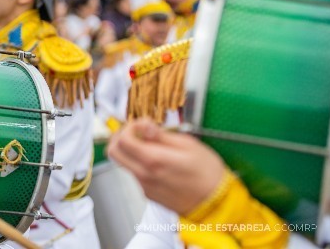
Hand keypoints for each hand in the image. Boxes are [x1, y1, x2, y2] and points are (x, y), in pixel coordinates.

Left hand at [108, 117, 225, 214]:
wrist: (216, 204)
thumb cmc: (208, 173)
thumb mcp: (188, 144)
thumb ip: (160, 135)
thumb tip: (144, 126)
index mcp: (153, 160)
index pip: (122, 140)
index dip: (128, 127)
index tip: (140, 125)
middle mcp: (144, 175)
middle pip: (113, 153)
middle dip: (120, 138)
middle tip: (136, 132)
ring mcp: (144, 186)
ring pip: (124, 163)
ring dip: (131, 151)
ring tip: (152, 145)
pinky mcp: (149, 194)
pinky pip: (136, 174)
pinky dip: (140, 163)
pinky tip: (159, 161)